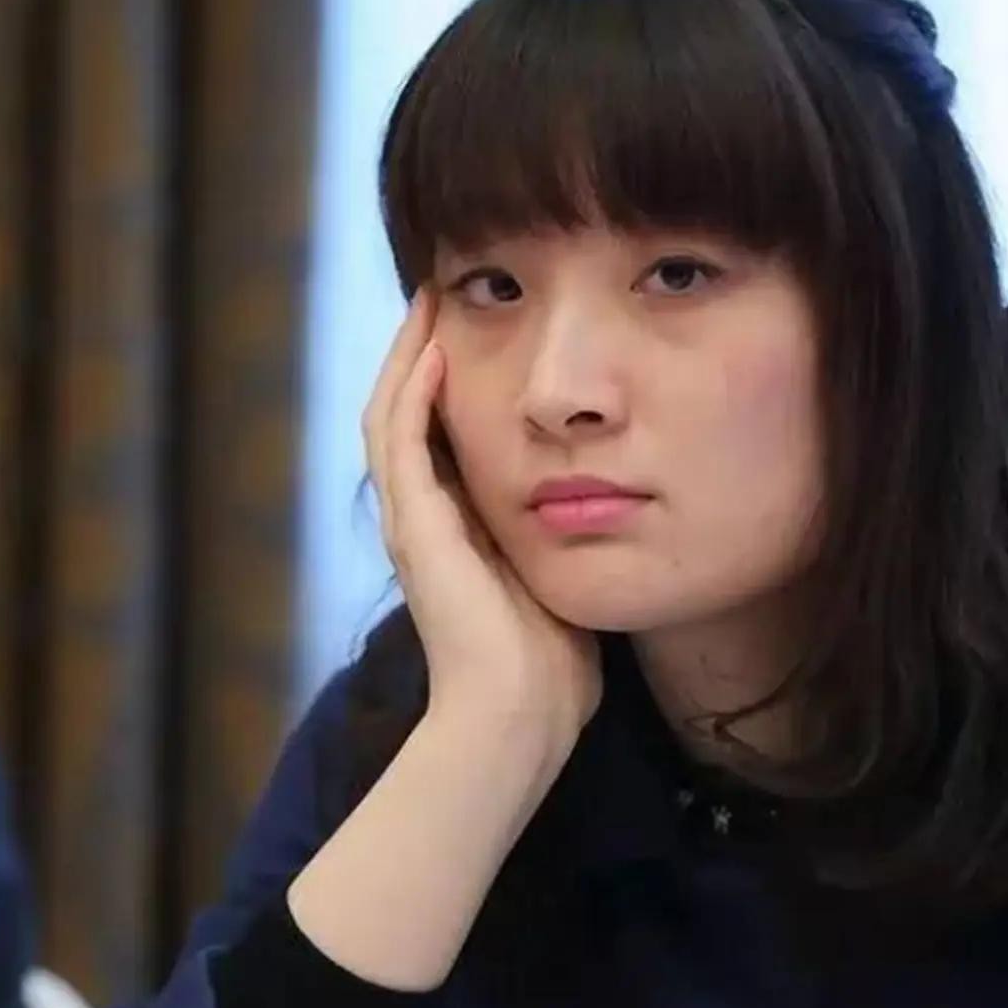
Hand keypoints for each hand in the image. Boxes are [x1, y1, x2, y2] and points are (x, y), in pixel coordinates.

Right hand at [362, 285, 601, 742]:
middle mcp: (425, 519)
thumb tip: (615, 502)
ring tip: (432, 297)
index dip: (453, 379)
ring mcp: (413, 522)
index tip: (484, 325)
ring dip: (410, 354)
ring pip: (392, 414)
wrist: (520, 717)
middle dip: (423, 350)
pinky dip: (414, 391)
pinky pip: (402, 441)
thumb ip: (571, 536)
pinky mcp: (417, 529)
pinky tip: (436, 346)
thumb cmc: (552, 666)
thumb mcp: (563, 577)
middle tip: (444, 290)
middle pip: (408, 412)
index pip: (443, 433)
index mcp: (458, 529)